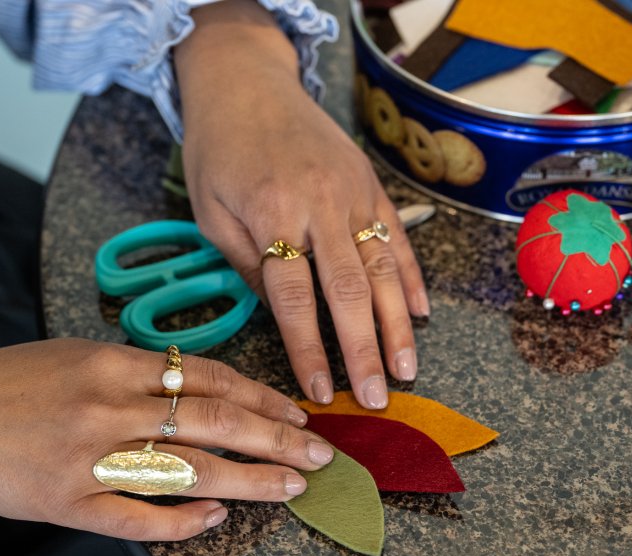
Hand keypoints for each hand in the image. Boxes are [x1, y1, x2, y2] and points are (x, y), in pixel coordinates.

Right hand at [0, 338, 332, 539]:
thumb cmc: (5, 384)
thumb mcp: (74, 354)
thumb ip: (135, 370)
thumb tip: (200, 386)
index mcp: (112, 362)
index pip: (210, 377)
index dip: (262, 395)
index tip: (298, 411)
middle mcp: (108, 406)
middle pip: (215, 422)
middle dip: (277, 437)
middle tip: (320, 453)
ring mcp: (90, 457)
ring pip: (189, 469)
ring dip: (249, 479)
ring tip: (292, 486)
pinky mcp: (68, 503)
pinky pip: (138, 516)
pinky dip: (182, 519)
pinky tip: (217, 517)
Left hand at [175, 0, 428, 409]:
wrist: (247, 82)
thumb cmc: (220, 149)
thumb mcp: (211, 211)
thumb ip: (248, 264)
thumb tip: (283, 317)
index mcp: (272, 214)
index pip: (294, 299)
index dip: (309, 350)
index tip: (321, 391)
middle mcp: (320, 204)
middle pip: (349, 290)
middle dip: (364, 349)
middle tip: (377, 396)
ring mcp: (352, 191)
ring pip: (383, 267)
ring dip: (398, 323)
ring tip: (407, 369)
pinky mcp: (370, 182)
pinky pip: (396, 235)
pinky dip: (411, 276)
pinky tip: (420, 313)